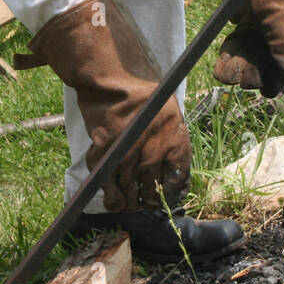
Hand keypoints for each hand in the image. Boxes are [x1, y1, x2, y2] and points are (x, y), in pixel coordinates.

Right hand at [91, 96, 190, 211]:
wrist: (112, 79)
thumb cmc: (143, 88)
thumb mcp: (170, 109)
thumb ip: (172, 135)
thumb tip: (171, 155)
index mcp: (175, 143)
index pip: (178, 181)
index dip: (173, 193)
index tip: (168, 194)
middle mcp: (154, 156)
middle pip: (154, 192)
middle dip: (151, 201)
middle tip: (147, 201)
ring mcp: (128, 160)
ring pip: (131, 196)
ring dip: (131, 204)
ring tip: (130, 204)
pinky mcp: (106, 159)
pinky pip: (109, 190)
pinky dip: (111, 198)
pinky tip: (113, 199)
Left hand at [212, 0, 283, 97]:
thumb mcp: (280, 14)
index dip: (279, 78)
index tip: (266, 90)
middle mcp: (281, 33)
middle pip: (268, 62)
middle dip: (255, 74)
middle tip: (242, 82)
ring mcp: (261, 29)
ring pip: (251, 57)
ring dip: (239, 69)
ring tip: (225, 77)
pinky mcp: (244, 23)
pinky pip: (238, 46)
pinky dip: (230, 57)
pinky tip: (221, 68)